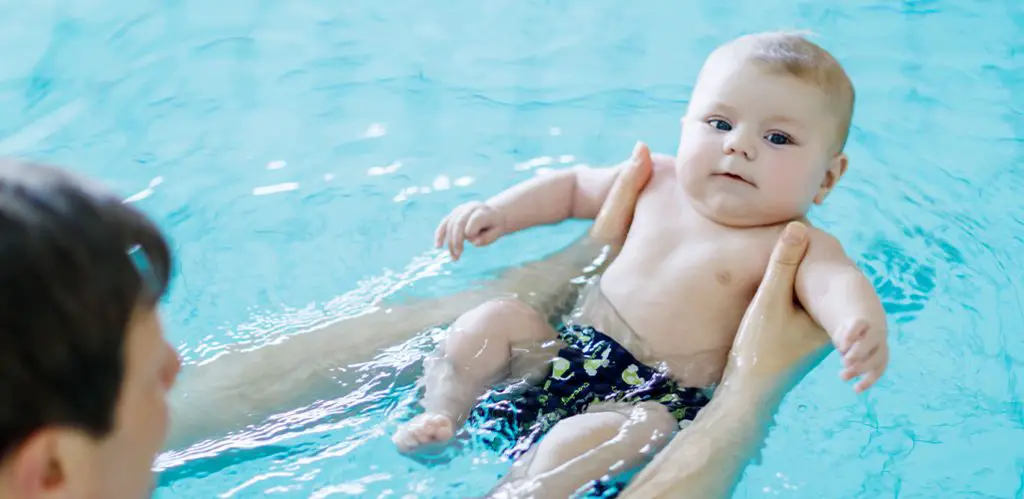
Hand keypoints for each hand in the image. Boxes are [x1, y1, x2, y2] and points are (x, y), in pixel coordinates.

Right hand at [434, 201, 506, 260]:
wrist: (494, 214)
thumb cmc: (495, 226)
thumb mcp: (497, 233)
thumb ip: (486, 238)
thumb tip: (473, 241)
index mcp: (483, 211)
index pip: (475, 220)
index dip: (472, 232)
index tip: (475, 242)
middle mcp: (471, 207)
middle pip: (459, 223)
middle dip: (457, 240)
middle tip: (458, 255)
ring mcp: (461, 209)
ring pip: (450, 225)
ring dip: (450, 242)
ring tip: (454, 257)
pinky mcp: (454, 214)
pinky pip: (444, 224)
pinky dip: (440, 234)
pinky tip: (438, 246)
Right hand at [723, 221, 830, 380]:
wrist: (747, 393)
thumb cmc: (761, 349)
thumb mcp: (770, 300)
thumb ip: (783, 264)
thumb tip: (799, 226)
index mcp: (830, 319)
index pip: (833, 279)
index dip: (822, 255)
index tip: (811, 233)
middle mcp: (826, 330)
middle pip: (822, 289)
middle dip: (812, 268)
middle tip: (798, 241)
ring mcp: (811, 339)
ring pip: (809, 301)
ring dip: (800, 284)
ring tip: (784, 260)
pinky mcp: (796, 344)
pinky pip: (800, 312)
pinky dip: (791, 298)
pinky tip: (774, 289)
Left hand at [835, 318, 887, 392]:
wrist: (868, 331)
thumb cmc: (850, 332)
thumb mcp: (841, 331)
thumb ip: (841, 338)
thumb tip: (844, 349)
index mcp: (864, 323)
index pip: (859, 324)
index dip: (850, 335)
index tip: (841, 347)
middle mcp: (876, 334)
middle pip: (870, 342)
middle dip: (857, 353)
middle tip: (844, 362)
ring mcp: (881, 348)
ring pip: (877, 358)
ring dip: (861, 369)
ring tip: (842, 376)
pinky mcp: (882, 361)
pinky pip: (878, 371)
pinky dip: (868, 381)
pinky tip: (856, 389)